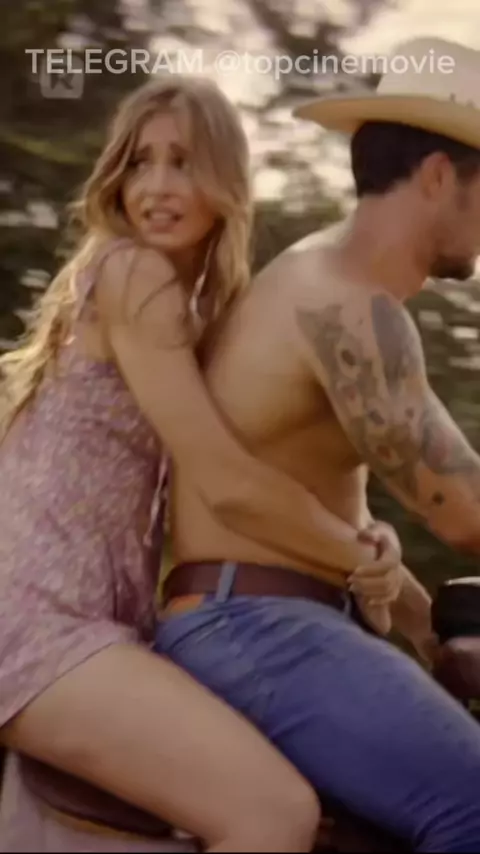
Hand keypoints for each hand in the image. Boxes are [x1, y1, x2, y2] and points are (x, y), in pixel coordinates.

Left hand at [348, 520, 402, 634]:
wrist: (383, 541)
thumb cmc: (375, 533)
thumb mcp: (375, 528)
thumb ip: (371, 531)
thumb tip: (363, 535)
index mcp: (394, 554)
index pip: (385, 565)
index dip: (371, 570)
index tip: (354, 570)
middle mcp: (398, 568)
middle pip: (386, 582)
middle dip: (367, 583)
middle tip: (349, 581)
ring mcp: (397, 579)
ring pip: (387, 592)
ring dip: (369, 592)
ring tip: (351, 588)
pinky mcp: (394, 587)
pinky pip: (389, 598)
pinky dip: (378, 601)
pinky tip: (365, 600)